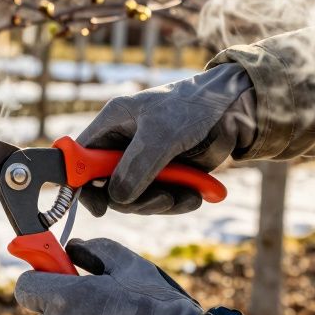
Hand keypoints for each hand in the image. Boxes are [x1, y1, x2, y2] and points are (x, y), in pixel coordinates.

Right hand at [78, 62, 255, 215]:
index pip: (81, 157)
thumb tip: (118, 199)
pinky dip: (176, 203)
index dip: (81, 183)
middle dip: (133, 199)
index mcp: (113, 124)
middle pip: (108, 186)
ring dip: (159, 204)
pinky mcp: (165, 175)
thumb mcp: (162, 134)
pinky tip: (195, 196)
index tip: (98, 207)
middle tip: (159, 200)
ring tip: (182, 197)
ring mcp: (144, 162)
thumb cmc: (193, 107)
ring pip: (135, 198)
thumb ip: (137, 166)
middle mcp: (123, 144)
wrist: (233, 111)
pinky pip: (160, 200)